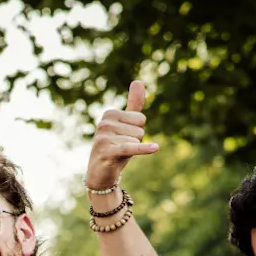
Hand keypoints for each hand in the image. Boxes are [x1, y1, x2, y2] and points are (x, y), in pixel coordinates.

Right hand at [86, 79, 156, 194]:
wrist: (100, 174)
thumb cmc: (115, 147)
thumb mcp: (126, 125)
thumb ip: (134, 104)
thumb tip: (138, 81)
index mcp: (109, 113)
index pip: (141, 119)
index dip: (136, 132)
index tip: (123, 139)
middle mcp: (104, 123)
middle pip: (139, 130)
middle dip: (134, 142)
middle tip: (120, 149)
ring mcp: (103, 137)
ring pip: (136, 141)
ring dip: (132, 152)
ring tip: (117, 155)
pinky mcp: (107, 151)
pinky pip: (130, 148)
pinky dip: (143, 149)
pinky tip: (155, 148)